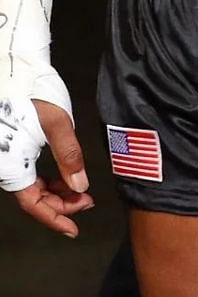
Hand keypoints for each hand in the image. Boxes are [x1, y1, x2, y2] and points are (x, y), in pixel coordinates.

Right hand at [2, 94, 91, 237]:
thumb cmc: (33, 93)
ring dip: (55, 192)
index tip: (74, 229)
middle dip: (60, 204)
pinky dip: (47, 179)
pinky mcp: (10, 147)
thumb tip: (80, 187)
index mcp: (11, 165)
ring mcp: (7, 156)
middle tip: (87, 202)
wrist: (14, 70)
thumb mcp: (57, 125)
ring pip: (30, 186)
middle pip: (31, 197)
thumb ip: (69, 158)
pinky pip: (27, 173)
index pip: (32, 204)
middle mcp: (4, 165)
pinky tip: (64, 177)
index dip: (54, 218)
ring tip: (80, 192)